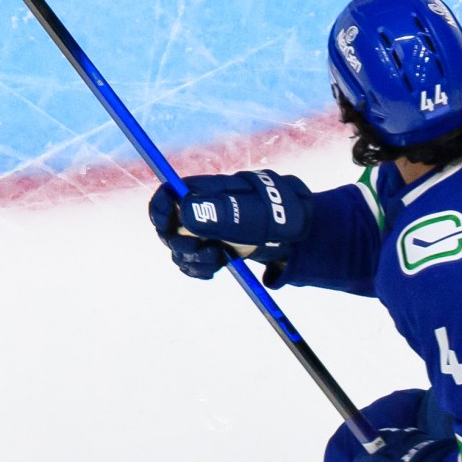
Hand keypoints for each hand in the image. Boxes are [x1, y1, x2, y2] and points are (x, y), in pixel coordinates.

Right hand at [146, 168, 313, 283]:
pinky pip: (192, 263)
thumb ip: (220, 212)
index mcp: (206, 191)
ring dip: (194, 260)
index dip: (160, 210)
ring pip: (180, 249)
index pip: (169, 194)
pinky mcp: (212, 249)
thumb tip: (185, 210)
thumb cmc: (279, 215)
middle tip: (206, 250)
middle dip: (181, 244)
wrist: (300, 234)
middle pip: (169, 226)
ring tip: (220, 259)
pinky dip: (200, 270)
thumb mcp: (253, 214)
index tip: (167, 227)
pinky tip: (217, 267)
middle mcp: (201, 210)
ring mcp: (206, 231)